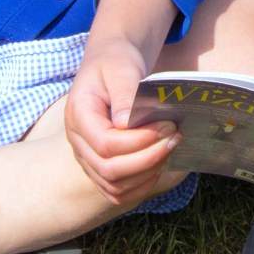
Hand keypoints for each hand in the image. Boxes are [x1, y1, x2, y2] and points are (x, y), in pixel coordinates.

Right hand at [65, 0, 183, 205]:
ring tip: (171, 147)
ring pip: (114, 186)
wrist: (111, 64)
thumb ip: (124, 93)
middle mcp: (78, 142)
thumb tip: (127, 124)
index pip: (106, 144)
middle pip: (109, 170)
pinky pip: (119, 191)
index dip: (139, 141)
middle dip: (148, 158)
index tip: (167, 125)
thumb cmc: (116, 62)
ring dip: (148, 173)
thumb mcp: (121, 68)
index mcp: (78, 116)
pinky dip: (143, 184)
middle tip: (174, 137)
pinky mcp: (101, 167)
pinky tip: (162, 163)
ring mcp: (87, 158)